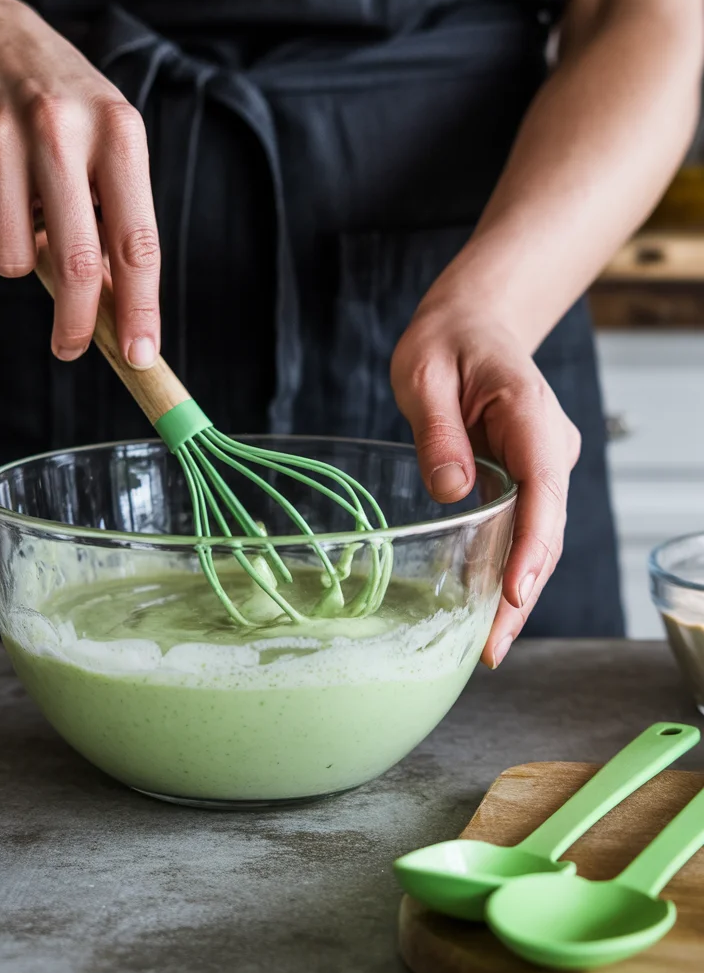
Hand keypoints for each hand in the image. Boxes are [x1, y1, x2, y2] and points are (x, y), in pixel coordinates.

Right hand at [0, 0, 159, 365]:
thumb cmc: (63, 113)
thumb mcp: (108, 146)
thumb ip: (117, 221)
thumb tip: (122, 312)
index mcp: (117, 132)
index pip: (135, 242)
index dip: (140, 308)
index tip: (141, 355)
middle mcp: (59, 128)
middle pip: (75, 263)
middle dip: (75, 323)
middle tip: (70, 348)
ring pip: (11, 259)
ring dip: (19, 260)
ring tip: (23, 214)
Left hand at [390, 297, 580, 667]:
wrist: (472, 324)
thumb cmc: (447, 342)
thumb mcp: (424, 374)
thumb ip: (438, 431)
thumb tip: (452, 492)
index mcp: (529, 413)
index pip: (543, 487)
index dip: (532, 545)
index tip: (513, 591)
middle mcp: (549, 446)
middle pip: (546, 528)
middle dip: (522, 591)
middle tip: (490, 648)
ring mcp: (543, 464)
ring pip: (539, 537)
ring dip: (516, 592)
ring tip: (487, 648)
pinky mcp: (527, 478)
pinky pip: (524, 529)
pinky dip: (508, 570)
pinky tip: (486, 610)